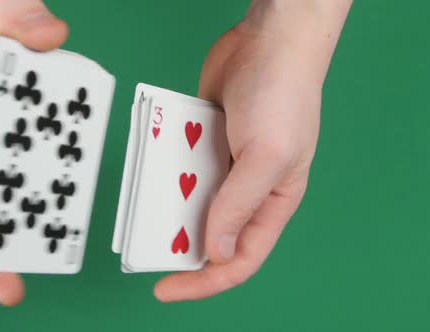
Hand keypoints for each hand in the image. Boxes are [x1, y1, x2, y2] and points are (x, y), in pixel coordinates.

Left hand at [154, 0, 350, 300]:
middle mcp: (246, 189)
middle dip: (180, 243)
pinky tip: (151, 160)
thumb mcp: (267, 157)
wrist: (268, 39)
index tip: (166, 289)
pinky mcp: (202, 141)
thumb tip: (218, 251)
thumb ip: (240, 205)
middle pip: (211, 234)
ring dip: (167, 203)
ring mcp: (223, 165)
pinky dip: (163, 168)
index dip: (206, 281)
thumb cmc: (284, 95)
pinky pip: (177, 165)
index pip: (242, 258)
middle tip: (148, 241)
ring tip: (146, 197)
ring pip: (189, 201)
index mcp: (272, 202)